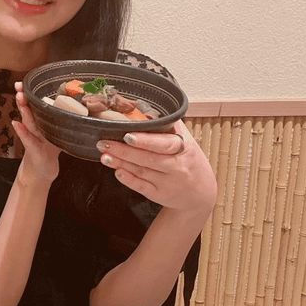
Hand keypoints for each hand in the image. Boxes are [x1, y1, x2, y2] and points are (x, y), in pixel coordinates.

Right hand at [12, 81, 60, 186]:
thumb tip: (82, 103)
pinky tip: (15, 123)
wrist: (43, 171)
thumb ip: (60, 120)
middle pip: (31, 110)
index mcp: (42, 122)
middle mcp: (36, 128)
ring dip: (24, 109)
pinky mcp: (34, 150)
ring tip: (19, 97)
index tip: (22, 82)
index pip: (36, 105)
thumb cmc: (50, 149)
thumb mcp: (55, 133)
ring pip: (30, 122)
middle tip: (19, 86)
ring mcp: (34, 138)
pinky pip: (29, 140)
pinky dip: (22, 132)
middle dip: (25, 97)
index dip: (29, 93)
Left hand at [97, 119, 216, 216]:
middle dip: (124, 150)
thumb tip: (148, 109)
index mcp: (183, 149)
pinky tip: (116, 170)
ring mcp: (168, 183)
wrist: (200, 194)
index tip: (128, 135)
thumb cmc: (189, 161)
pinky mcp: (160, 195)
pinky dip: (128, 179)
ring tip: (104, 154)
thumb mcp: (187, 141)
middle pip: (148, 158)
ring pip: (141, 171)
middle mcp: (176, 167)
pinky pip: (141, 187)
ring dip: (120, 162)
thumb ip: (169, 126)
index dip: (145, 141)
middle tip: (104, 142)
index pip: (164, 144)